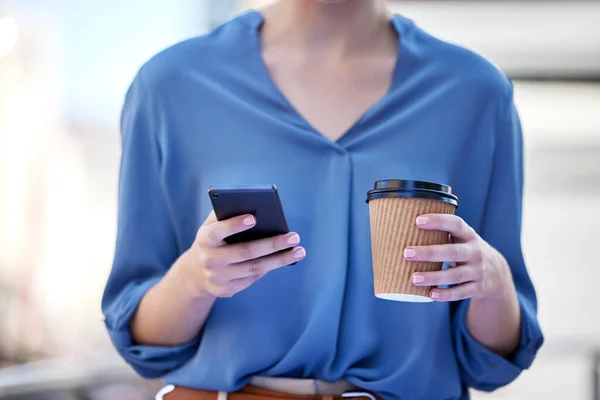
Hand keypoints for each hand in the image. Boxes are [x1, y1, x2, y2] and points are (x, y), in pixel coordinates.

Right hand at [182, 211, 304, 297]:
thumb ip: (226, 213)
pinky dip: (270, 267)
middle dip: (272, 244)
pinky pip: (253, 278)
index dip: (234, 225)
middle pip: (245, 252)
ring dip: (279, 260)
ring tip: (299, 251)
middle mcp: (210, 260)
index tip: (254, 218)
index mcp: (205, 239)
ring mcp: (218, 277)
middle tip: (294, 237)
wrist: (195, 273)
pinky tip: (285, 259)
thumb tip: (252, 204)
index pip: (218, 231)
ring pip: (254, 268)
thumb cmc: (213, 240)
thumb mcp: (211, 226)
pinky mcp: (226, 290)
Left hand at [405, 214, 513, 301]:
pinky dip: (446, 295)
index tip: (417, 220)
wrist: (497, 273)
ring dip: (434, 277)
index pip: (455, 224)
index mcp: (468, 235)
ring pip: (455, 275)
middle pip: (452, 252)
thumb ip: (440, 234)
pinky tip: (430, 294)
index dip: (438, 221)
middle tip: (406, 253)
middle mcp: (475, 252)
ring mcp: (477, 271)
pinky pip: (461, 292)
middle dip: (429, 252)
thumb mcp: (461, 238)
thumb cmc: (465, 250)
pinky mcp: (477, 288)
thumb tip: (401, 229)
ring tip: (413, 278)